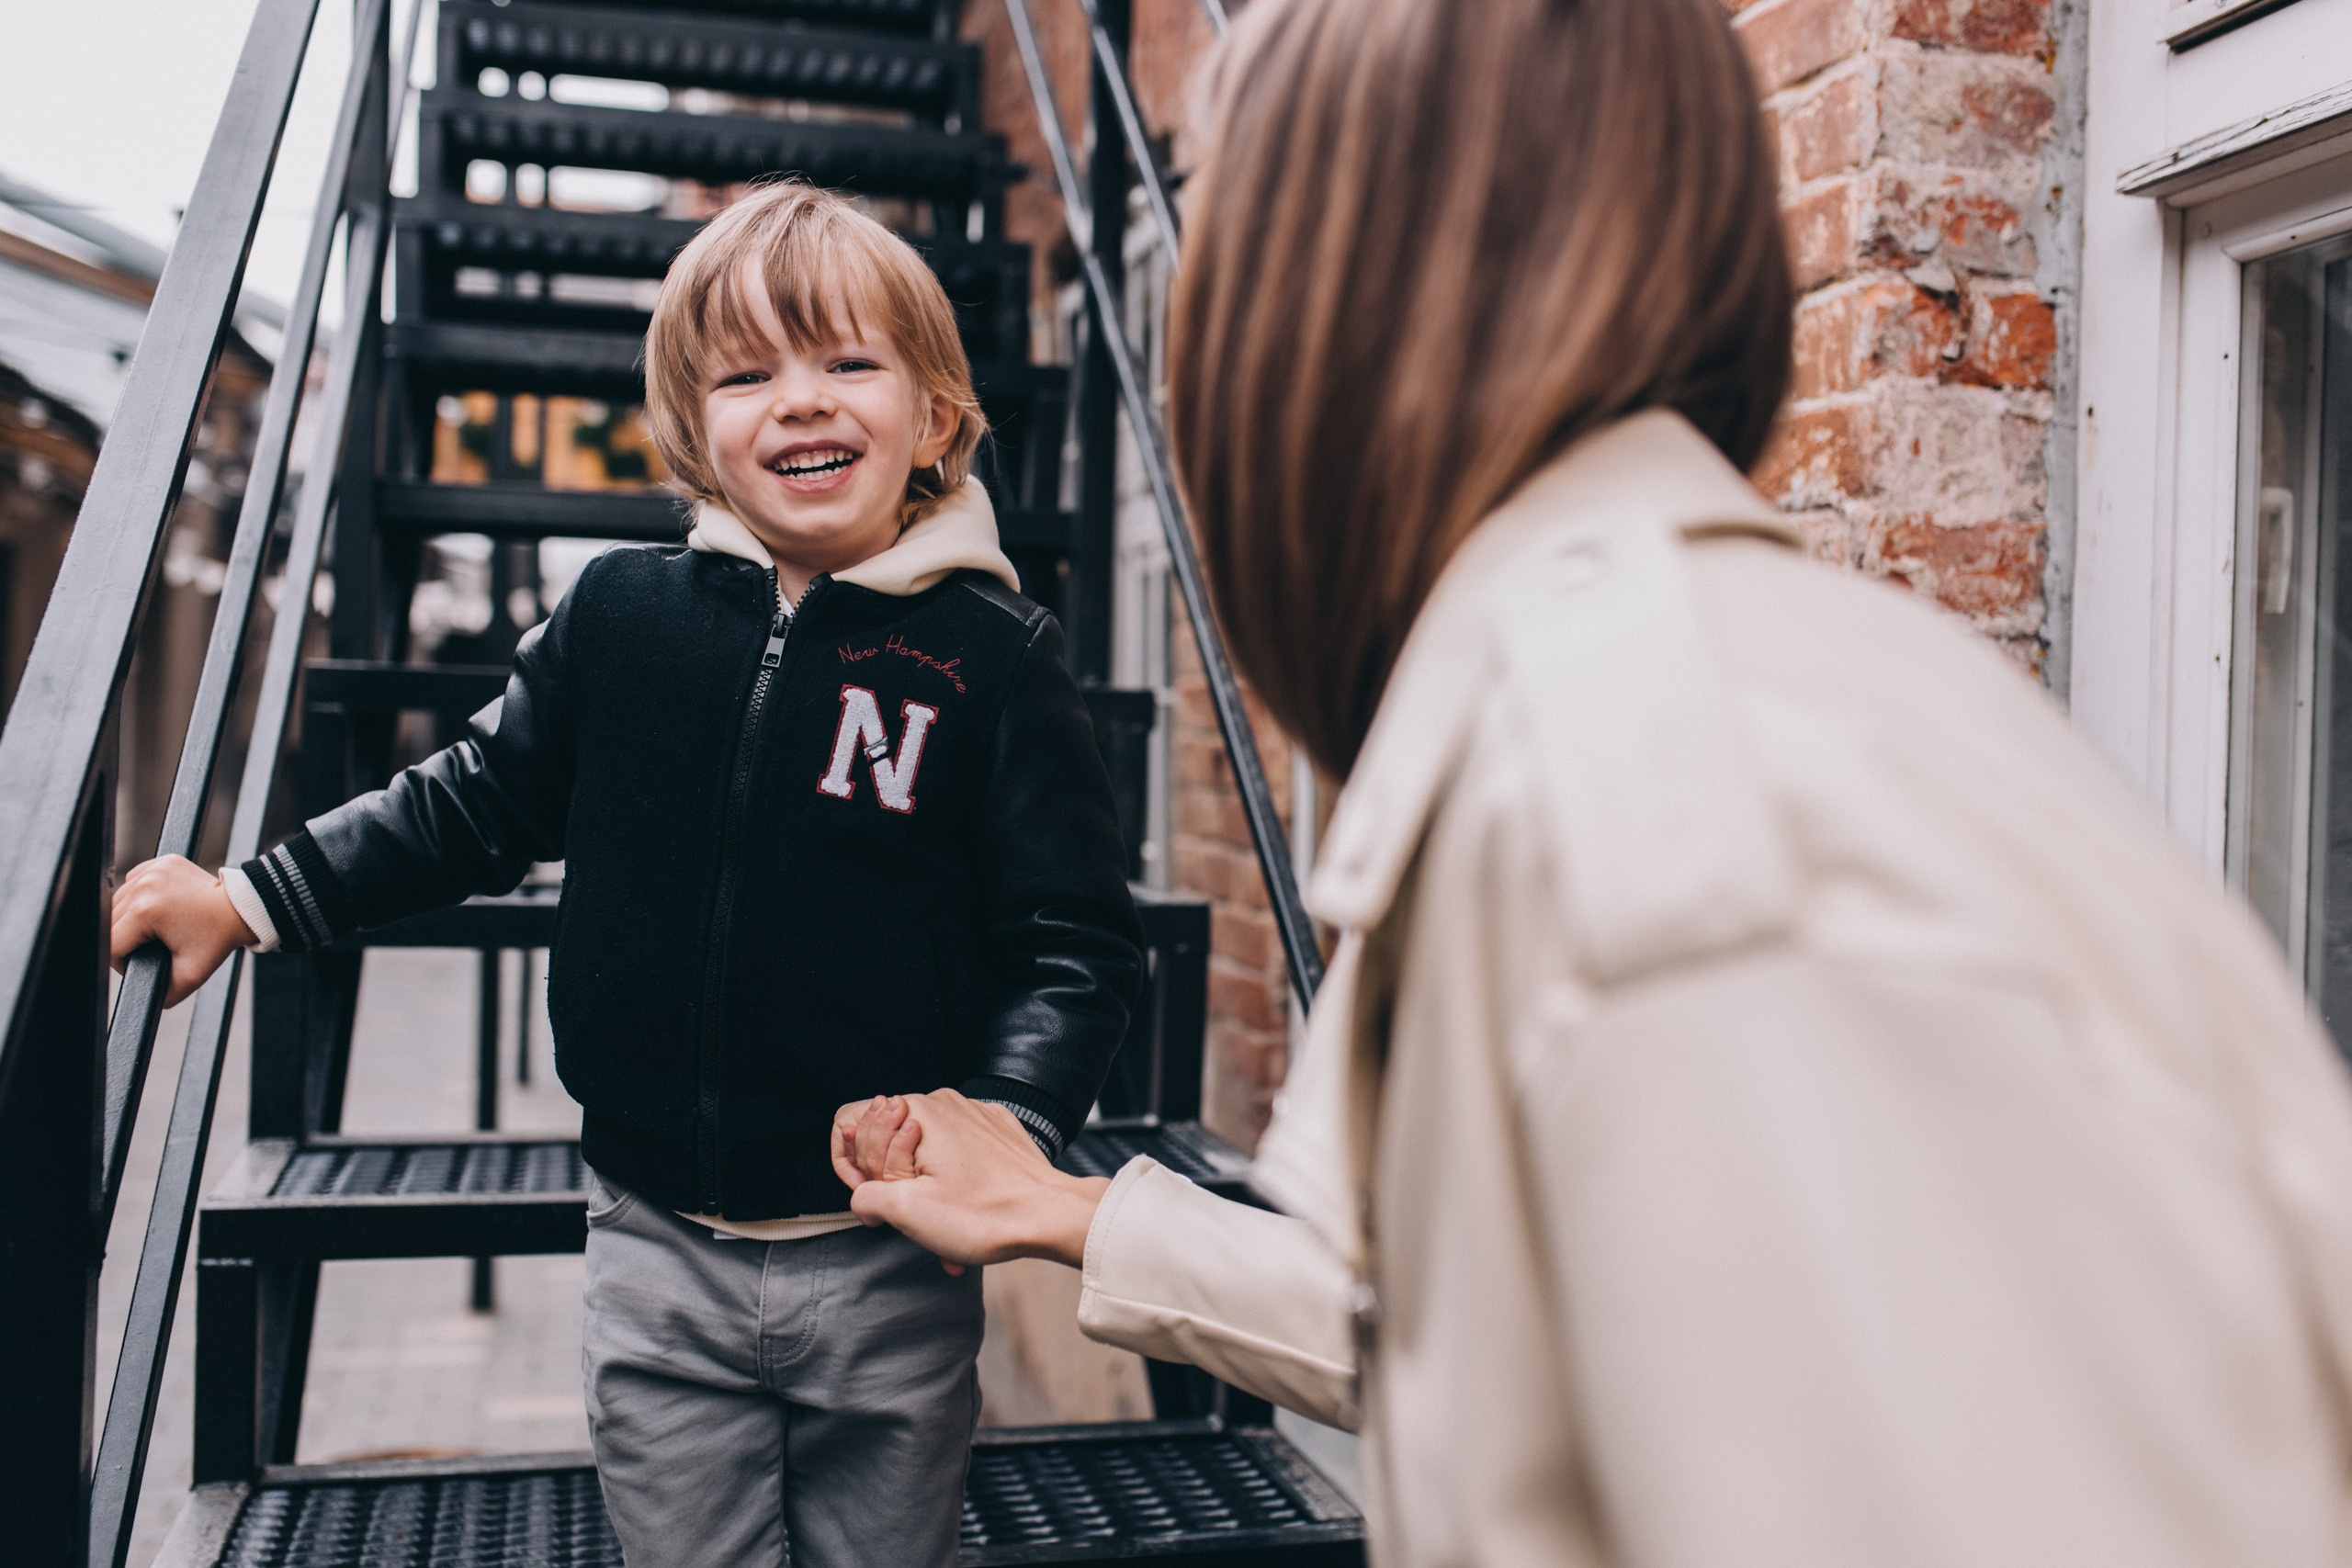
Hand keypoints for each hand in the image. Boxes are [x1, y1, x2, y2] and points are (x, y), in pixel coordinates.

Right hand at [110, 855, 256, 1006]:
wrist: (242, 908)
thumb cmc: (218, 939)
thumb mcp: (190, 975)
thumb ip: (162, 994)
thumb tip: (141, 1002)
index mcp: (145, 912)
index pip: (112, 943)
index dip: (121, 961)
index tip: (139, 963)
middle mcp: (143, 886)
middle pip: (112, 923)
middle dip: (126, 940)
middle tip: (151, 946)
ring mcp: (152, 870)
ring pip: (119, 902)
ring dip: (130, 918)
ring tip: (155, 929)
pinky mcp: (160, 861)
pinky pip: (135, 883)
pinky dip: (140, 897)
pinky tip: (158, 908)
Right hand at [832, 1090, 1106, 1273]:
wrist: (1052, 1215)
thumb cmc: (984, 1214)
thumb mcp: (907, 1210)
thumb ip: (864, 1194)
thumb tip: (864, 1194)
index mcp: (916, 1111)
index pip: (849, 1121)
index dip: (850, 1165)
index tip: (873, 1197)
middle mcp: (943, 1102)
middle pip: (885, 1134)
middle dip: (888, 1177)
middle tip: (910, 1211)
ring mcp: (972, 1113)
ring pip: (921, 1145)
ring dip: (920, 1184)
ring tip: (941, 1222)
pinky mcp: (995, 1129)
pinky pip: (954, 1148)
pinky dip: (949, 1178)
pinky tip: (964, 1211)